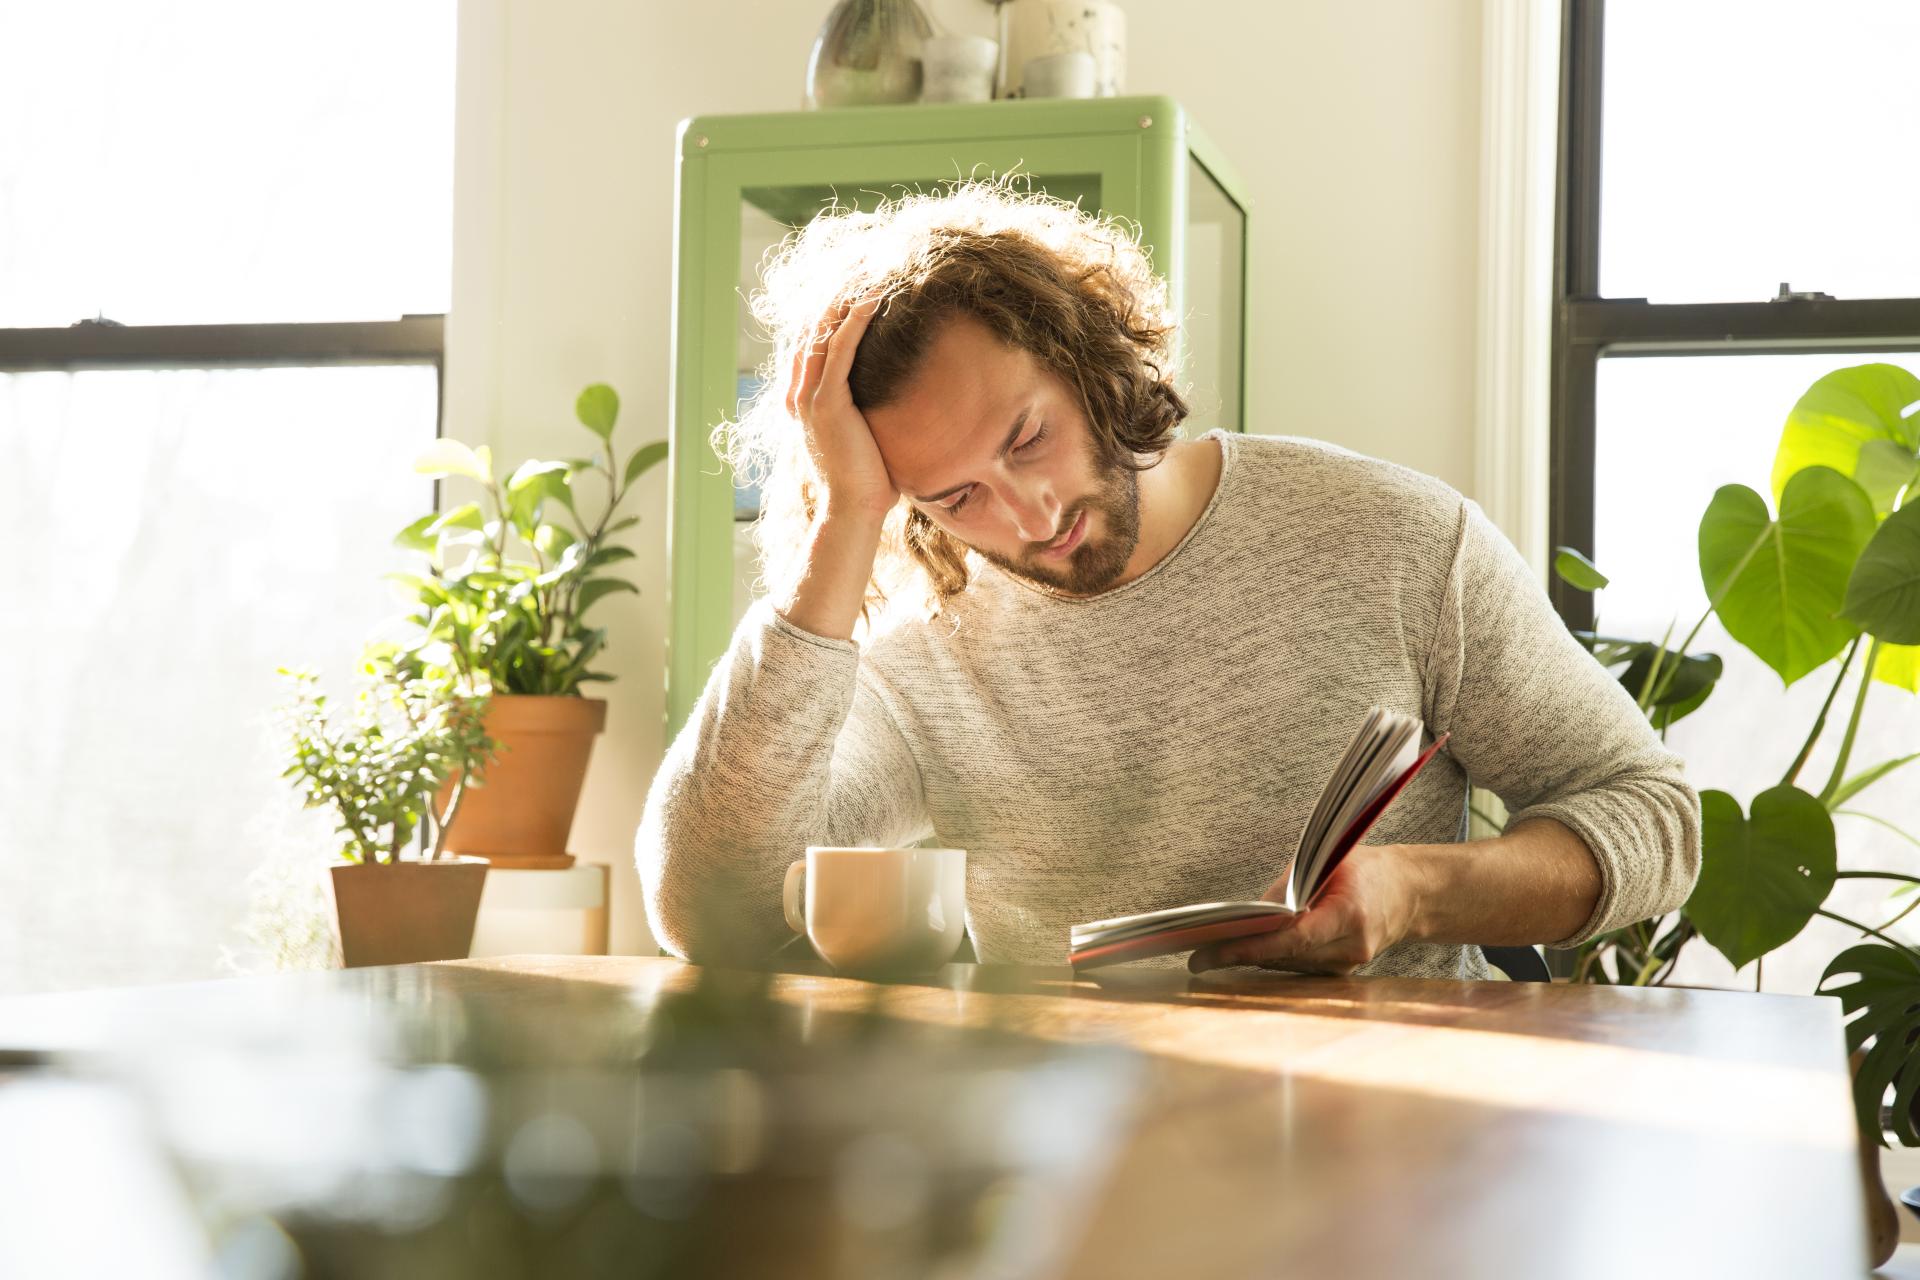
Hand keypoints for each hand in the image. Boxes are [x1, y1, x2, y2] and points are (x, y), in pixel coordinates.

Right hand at [786, 294, 898, 521]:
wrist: (852, 510)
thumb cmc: (864, 482)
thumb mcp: (859, 440)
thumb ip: (861, 416)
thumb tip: (887, 404)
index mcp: (801, 404)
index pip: (808, 347)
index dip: (826, 316)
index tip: (851, 290)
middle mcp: (798, 396)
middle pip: (809, 331)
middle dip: (832, 298)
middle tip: (859, 269)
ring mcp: (809, 398)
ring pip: (822, 333)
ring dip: (845, 300)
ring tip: (868, 273)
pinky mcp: (827, 402)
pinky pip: (839, 349)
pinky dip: (856, 320)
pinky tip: (874, 298)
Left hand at [1187, 846, 1422, 975]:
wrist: (1410, 894)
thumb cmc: (1369, 871)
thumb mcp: (1330, 861)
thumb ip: (1291, 886)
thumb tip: (1252, 913)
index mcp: (1350, 914)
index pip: (1293, 938)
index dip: (1252, 947)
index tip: (1216, 952)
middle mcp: (1350, 947)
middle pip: (1285, 955)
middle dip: (1240, 954)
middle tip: (1199, 956)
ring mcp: (1347, 965)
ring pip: (1288, 964)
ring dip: (1253, 957)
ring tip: (1212, 954)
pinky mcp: (1342, 971)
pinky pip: (1299, 965)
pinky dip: (1273, 956)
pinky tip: (1247, 950)